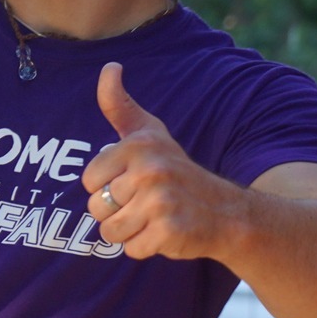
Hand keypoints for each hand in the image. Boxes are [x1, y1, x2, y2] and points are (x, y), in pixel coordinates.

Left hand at [80, 63, 240, 260]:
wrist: (227, 212)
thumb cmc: (177, 171)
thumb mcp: (150, 134)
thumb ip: (120, 106)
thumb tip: (108, 68)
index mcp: (139, 146)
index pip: (89, 181)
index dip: (106, 188)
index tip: (133, 182)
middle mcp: (150, 170)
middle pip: (96, 208)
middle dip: (117, 213)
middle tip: (147, 203)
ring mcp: (161, 202)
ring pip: (110, 231)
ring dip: (129, 232)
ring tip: (154, 218)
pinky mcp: (170, 231)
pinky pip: (131, 249)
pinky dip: (145, 247)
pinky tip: (166, 232)